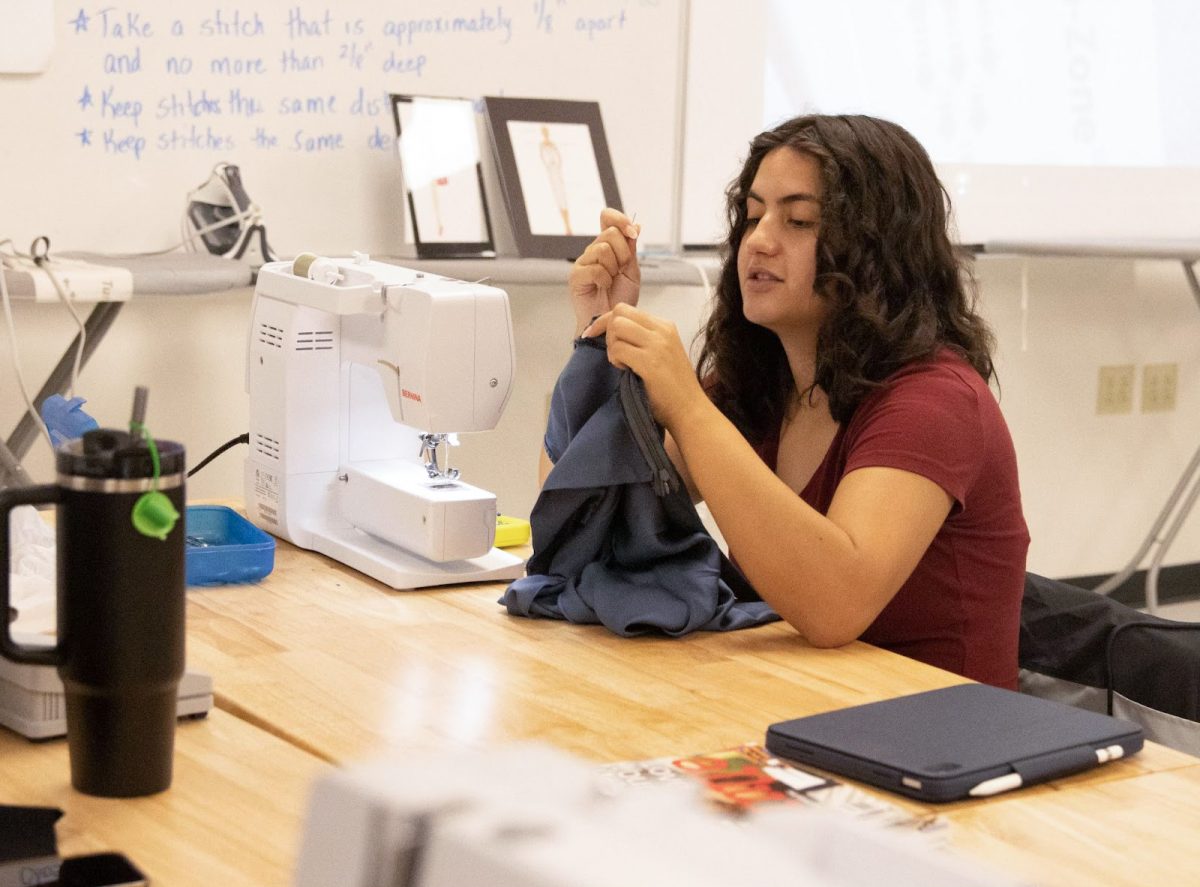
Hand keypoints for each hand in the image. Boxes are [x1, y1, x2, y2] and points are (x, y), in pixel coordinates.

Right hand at [568, 208, 640, 335]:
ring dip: (613, 267)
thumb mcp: (632, 270)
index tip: (633, 232)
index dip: (620, 219)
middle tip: (621, 270)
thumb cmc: (621, 299)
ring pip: (602, 249)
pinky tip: (603, 287)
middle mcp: (593, 251)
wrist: (613, 320)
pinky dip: (604, 279)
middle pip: (610, 233)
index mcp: (607, 245)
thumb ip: (631, 248)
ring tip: (611, 281)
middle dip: (623, 253)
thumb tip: (635, 225)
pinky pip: (595, 268)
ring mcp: (583, 262)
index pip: (607, 217)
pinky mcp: (576, 276)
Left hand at [586, 303, 706, 431]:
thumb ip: (643, 339)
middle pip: (619, 312)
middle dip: (607, 331)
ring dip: (612, 346)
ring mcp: (657, 344)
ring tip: (622, 363)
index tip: (592, 334)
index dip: (605, 320)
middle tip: (614, 353)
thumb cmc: (674, 387)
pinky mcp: (650, 362)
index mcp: (665, 326)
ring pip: (617, 327)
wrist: (690, 410)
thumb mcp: (663, 352)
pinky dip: (615, 360)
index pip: (626, 309)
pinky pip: (618, 349)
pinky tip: (626, 371)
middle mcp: (662, 330)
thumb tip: (612, 332)